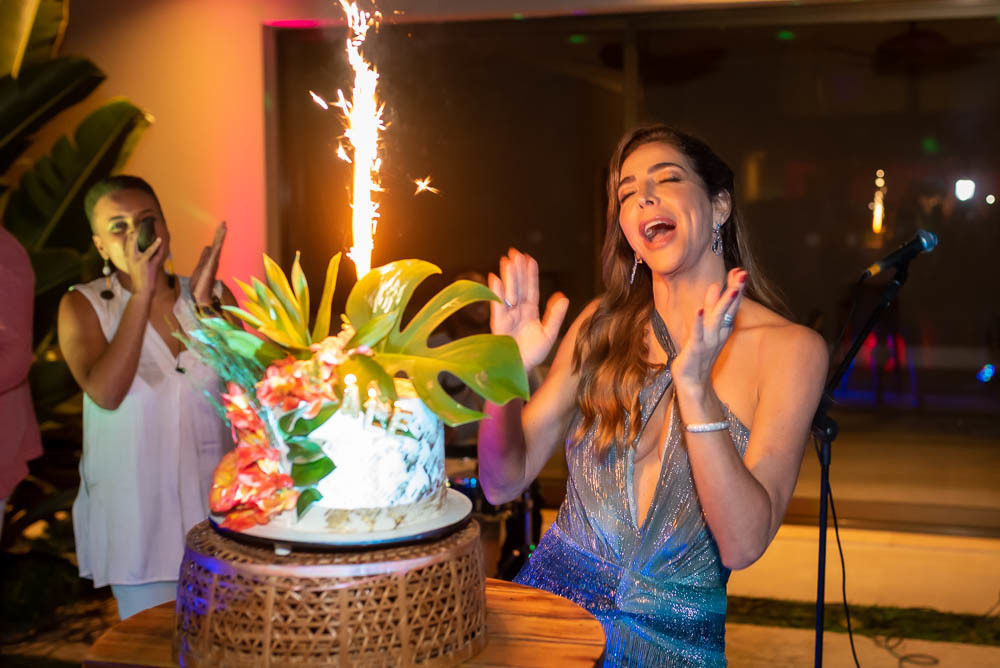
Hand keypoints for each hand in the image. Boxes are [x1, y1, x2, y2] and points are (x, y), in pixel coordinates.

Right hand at [122, 227, 163, 298]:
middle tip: (138, 225)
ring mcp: (137, 261)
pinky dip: (156, 246)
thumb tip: (145, 248)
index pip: (126, 243)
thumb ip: (139, 256)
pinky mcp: (145, 264)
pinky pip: (151, 253)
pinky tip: (160, 240)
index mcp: (127, 258)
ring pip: (138, 247)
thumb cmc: (141, 277)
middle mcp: (130, 258)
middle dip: (133, 233)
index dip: (130, 236)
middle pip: (130, 243)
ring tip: (144, 229)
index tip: (133, 229)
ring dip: (141, 238)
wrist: (141, 290)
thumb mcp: (136, 265)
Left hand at [191, 221, 226, 306]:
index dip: (217, 236)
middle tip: (223, 222)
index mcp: (210, 260)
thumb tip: (208, 246)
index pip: (214, 245)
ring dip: (220, 236)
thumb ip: (204, 257)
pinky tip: (218, 240)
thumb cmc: (200, 285)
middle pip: (217, 244)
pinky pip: (215, 253)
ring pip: (218, 246)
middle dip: (220, 233)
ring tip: (223, 226)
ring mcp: (213, 263)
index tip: (221, 226)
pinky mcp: (211, 265)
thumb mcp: (199, 267)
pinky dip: (218, 245)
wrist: (200, 296)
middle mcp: (214, 260)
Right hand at [488, 248, 568, 371]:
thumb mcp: (549, 334)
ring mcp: (507, 317)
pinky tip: (495, 279)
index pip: (531, 289)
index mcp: (530, 312)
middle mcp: (517, 311)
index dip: (530, 274)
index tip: (529, 258)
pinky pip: (497, 306)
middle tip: (515, 252)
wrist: (519, 370)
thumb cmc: (533, 354)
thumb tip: (563, 297)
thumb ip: (555, 316)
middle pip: (518, 287)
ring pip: (508, 293)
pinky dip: (495, 293)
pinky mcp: (498, 325)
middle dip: (517, 270)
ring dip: (507, 277)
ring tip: (507, 260)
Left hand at [671, 268, 746, 392]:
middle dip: (735, 291)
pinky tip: (699, 310)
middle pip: (728, 310)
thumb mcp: (706, 327)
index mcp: (722, 328)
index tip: (740, 270)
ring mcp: (708, 342)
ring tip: (732, 289)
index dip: (736, 288)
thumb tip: (715, 285)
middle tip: (743, 273)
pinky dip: (699, 323)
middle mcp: (718, 334)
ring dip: (724, 305)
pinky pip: (697, 335)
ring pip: (717, 320)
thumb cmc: (699, 353)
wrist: (692, 382)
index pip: (731, 305)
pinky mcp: (695, 350)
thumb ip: (711, 307)